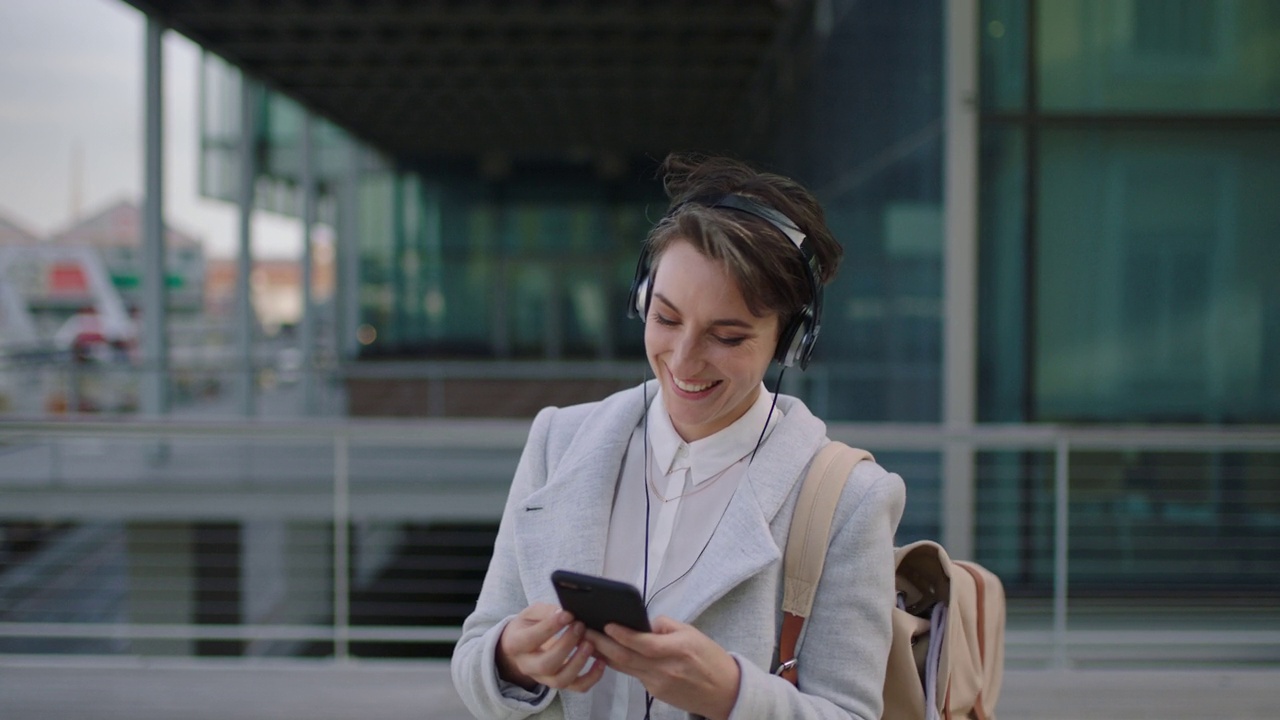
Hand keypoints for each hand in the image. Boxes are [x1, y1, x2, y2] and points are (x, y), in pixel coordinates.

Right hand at [496, 603, 605, 692]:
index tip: (568, 614)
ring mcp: (543, 678)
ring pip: (560, 680)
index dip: (550, 627)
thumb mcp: (531, 614)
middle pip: (546, 664)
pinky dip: (592, 677)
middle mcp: (527, 666)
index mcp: (516, 644)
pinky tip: (601, 661)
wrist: (522, 648)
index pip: (531, 639)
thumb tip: (564, 613)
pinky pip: (577, 687)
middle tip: (580, 626)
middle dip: (566, 646)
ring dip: (578, 662)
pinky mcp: (559, 683)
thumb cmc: (529, 626)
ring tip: (590, 643)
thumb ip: (546, 612)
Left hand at [587, 616, 739, 719]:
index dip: (623, 635)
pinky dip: (620, 664)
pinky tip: (609, 654)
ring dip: (605, 654)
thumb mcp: (693, 633)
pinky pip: (634, 675)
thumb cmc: (710, 659)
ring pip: (625, 668)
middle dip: (603, 644)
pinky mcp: (655, 692)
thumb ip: (666, 626)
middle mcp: (666, 669)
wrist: (724, 692)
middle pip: (627, 657)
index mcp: (678, 649)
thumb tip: (644, 623)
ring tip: (589, 640)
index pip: (644, 643)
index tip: (607, 625)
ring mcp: (659, 683)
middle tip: (585, 631)